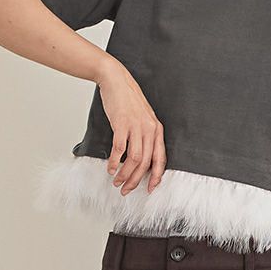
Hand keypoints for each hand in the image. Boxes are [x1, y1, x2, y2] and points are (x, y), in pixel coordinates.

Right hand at [96, 59, 166, 194]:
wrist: (117, 80)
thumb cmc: (128, 100)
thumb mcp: (143, 118)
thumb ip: (145, 135)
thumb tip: (140, 158)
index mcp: (157, 129)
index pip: (160, 158)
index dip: (156, 176)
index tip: (149, 189)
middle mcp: (149, 129)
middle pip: (145, 162)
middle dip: (135, 180)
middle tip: (126, 189)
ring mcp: (136, 126)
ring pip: (134, 159)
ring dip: (125, 174)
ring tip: (116, 180)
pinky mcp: (122, 123)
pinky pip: (119, 149)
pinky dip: (114, 161)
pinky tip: (110, 167)